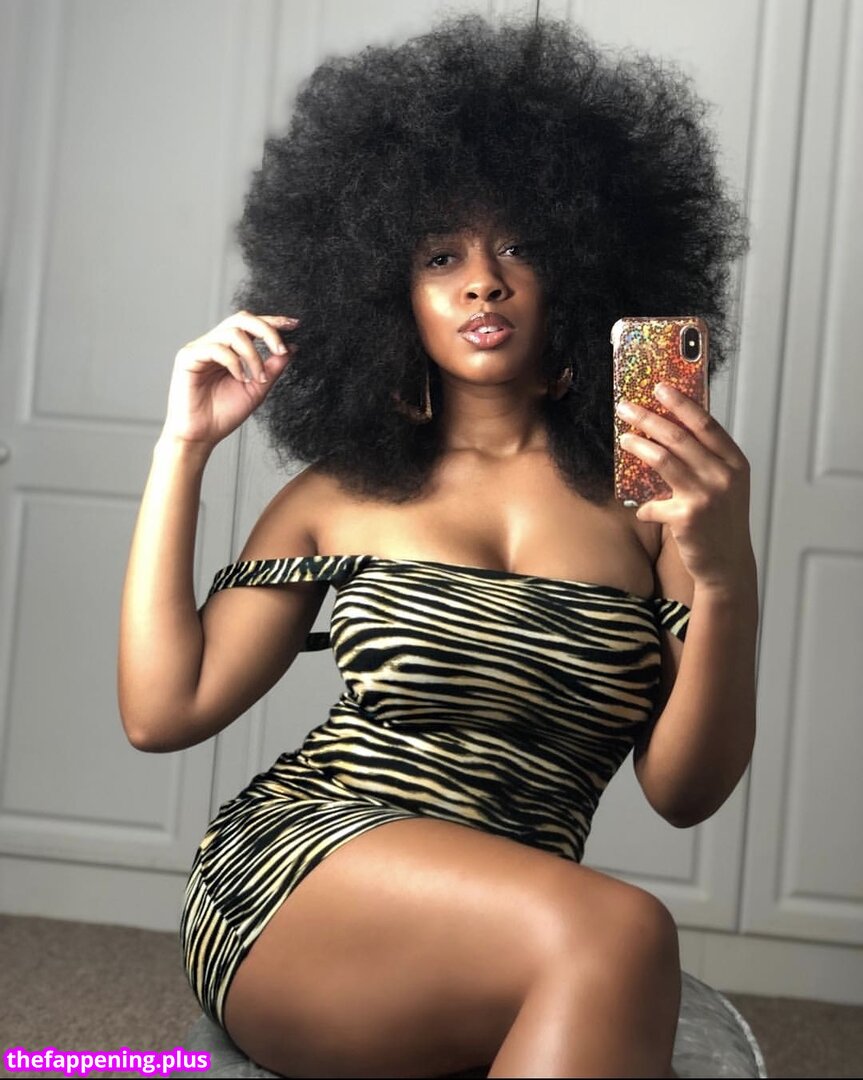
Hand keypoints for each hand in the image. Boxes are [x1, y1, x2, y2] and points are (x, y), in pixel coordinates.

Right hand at [162, 311, 298, 447]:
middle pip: (242, 319)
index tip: (294, 325)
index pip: (252, 326)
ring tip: (258, 378)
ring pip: (232, 332)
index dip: (273, 322)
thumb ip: (273, 368)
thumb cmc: (224, 414)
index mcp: (230, 349)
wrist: (202, 435)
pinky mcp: (187, 357)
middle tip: (281, 350)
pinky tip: (240, 379)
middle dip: (267, 330)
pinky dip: (234, 362)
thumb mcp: (258, 389)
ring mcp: (200, 348)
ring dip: (252, 355)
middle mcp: (215, 343)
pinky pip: (215, 349)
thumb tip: (293, 348)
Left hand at [615, 382, 754, 590]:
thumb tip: (667, 433)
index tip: (659, 388)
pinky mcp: (687, 517)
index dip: (681, 403)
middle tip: (626, 407)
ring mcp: (706, 496)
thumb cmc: (722, 522)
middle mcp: (724, 476)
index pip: (705, 424)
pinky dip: (646, 506)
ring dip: (638, 446)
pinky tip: (642, 509)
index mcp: (735, 463)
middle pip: (678, 436)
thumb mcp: (725, 486)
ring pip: (663, 459)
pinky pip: (654, 502)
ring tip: (624, 439)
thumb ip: (705, 461)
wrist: (728, 564)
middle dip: (648, 417)